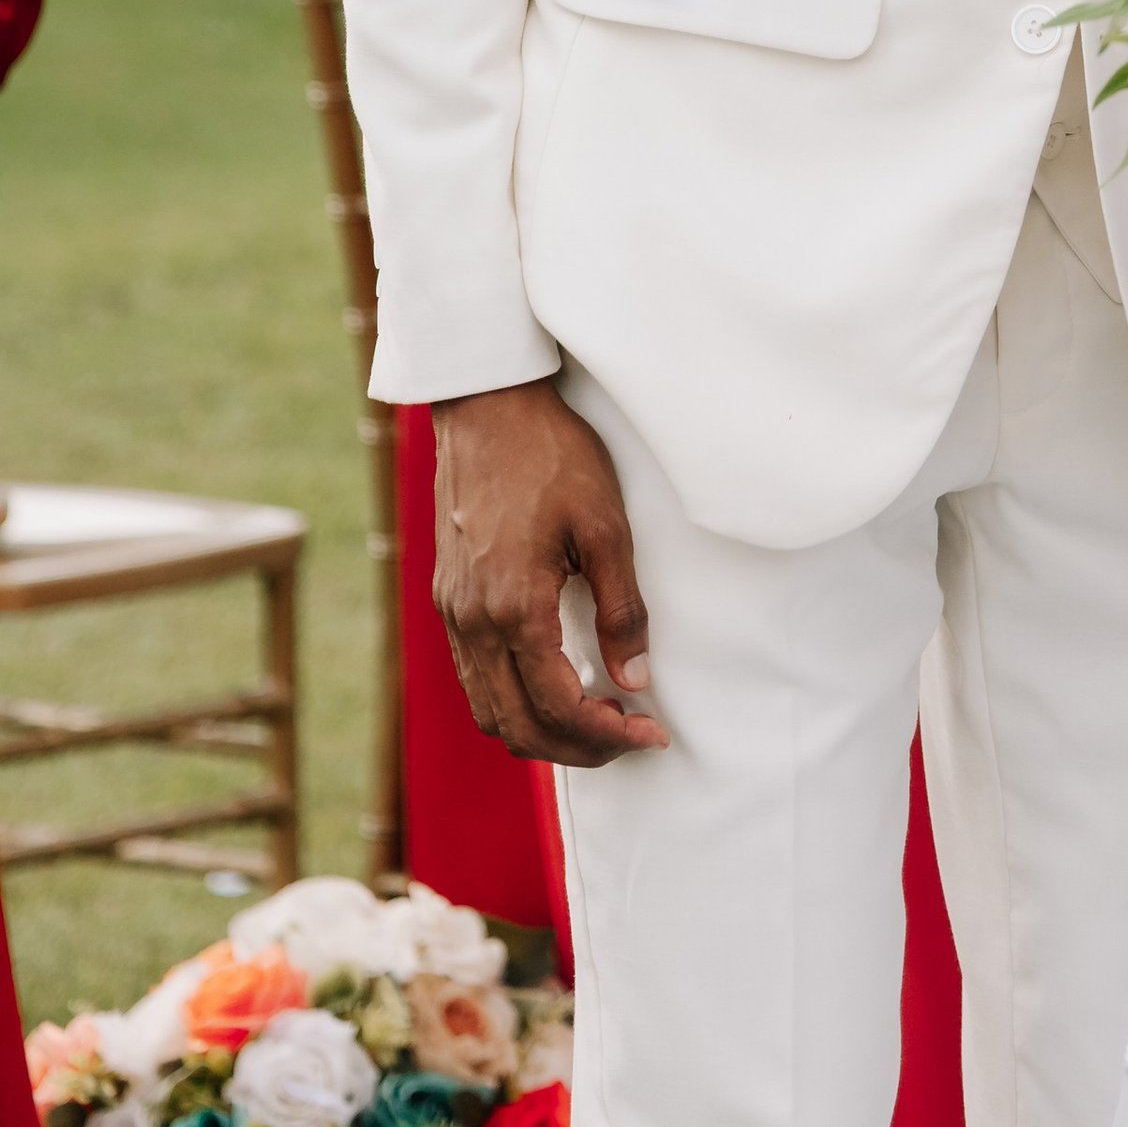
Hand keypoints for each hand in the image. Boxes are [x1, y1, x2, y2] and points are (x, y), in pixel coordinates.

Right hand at [433, 379, 669, 766]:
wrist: (489, 407)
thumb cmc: (552, 456)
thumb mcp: (605, 526)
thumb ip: (621, 609)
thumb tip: (636, 679)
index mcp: (514, 608)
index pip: (559, 708)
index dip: (609, 734)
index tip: (651, 735)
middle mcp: (473, 623)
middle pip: (518, 727)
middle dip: (577, 748)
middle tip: (630, 738)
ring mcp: (453, 613)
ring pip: (489, 711)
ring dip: (541, 731)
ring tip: (597, 721)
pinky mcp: (448, 599)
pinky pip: (475, 677)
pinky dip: (513, 701)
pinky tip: (553, 686)